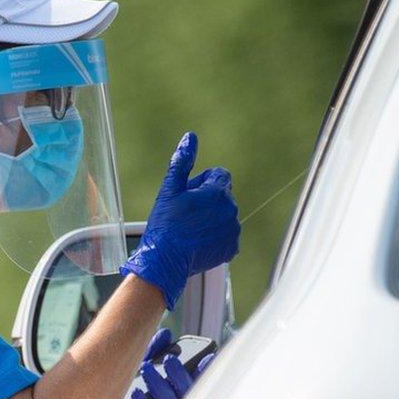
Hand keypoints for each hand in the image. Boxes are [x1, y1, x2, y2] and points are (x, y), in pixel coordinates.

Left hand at [79, 329, 214, 398]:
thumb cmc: (131, 393)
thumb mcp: (141, 368)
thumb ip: (154, 351)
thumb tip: (165, 334)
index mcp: (177, 392)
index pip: (196, 380)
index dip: (204, 370)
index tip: (207, 356)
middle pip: (184, 392)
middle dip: (178, 374)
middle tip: (168, 359)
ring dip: (158, 385)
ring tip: (147, 368)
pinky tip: (136, 393)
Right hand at [121, 132, 239, 308]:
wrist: (165, 260)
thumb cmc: (165, 224)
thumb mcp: (170, 189)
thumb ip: (182, 161)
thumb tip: (191, 137)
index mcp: (218, 192)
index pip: (219, 175)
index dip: (201, 183)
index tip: (187, 196)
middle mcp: (231, 210)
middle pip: (222, 195)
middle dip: (207, 200)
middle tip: (185, 214)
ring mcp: (233, 230)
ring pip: (224, 215)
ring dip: (211, 218)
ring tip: (190, 229)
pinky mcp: (232, 247)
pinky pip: (226, 234)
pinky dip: (215, 236)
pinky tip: (198, 240)